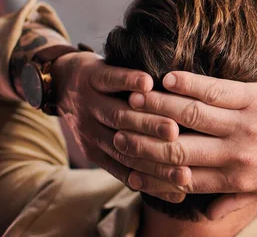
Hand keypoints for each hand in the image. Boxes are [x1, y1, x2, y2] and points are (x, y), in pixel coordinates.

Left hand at [52, 52, 189, 201]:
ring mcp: (90, 103)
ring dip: (146, 122)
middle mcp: (91, 131)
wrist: (59, 81)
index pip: (129, 169)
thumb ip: (136, 161)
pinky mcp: (90, 76)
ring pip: (118, 115)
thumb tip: (179, 192)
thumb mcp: (107, 143)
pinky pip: (110, 80)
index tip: (185, 177)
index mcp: (98, 152)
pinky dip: (128, 81)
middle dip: (155, 151)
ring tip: (173, 127)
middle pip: (124, 145)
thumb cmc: (97, 115)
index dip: (158, 175)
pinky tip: (148, 84)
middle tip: (184, 154)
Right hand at [112, 72, 256, 219]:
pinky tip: (168, 77)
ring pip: (192, 115)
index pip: (181, 178)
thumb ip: (231, 200)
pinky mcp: (254, 98)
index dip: (149, 171)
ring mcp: (245, 124)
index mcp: (235, 179)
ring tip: (136, 98)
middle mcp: (237, 154)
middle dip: (144, 139)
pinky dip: (188, 83)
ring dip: (159, 106)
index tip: (125, 162)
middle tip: (118, 127)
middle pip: (179, 148)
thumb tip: (204, 217)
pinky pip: (215, 90)